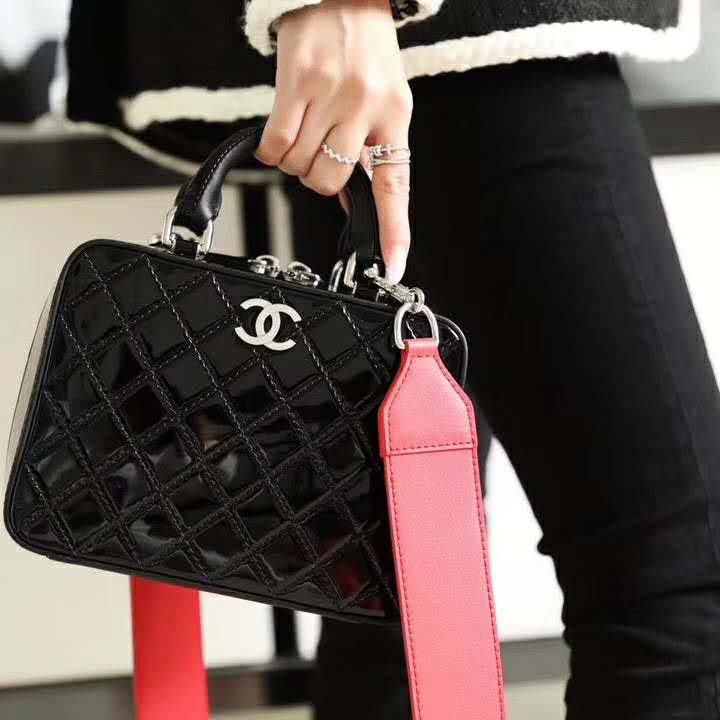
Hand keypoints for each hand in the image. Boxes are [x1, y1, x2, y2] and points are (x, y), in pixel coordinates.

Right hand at [255, 0, 412, 282]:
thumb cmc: (366, 52)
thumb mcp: (385, 100)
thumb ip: (372, 153)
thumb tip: (359, 205)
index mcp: (395, 115)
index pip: (396, 184)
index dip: (394, 230)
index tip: (391, 265)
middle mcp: (365, 106)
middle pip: (331, 182)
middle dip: (319, 180)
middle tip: (319, 155)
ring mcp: (329, 95)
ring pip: (301, 167)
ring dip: (296, 163)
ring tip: (304, 133)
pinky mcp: (294, 84)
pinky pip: (275, 145)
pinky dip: (272, 151)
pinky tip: (280, 134)